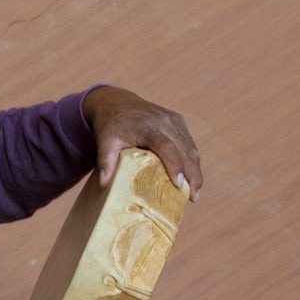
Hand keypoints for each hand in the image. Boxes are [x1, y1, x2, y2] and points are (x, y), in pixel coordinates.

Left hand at [83, 85, 202, 200]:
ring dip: (196, 170)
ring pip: (190, 147)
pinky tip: (193, 177)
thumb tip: (105, 184)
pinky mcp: (177, 120)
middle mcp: (162, 121)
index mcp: (145, 126)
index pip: (164, 146)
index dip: (174, 164)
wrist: (116, 102)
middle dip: (192, 174)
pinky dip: (193, 160)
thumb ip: (105, 162)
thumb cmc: (110, 126)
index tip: (179, 183)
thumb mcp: (104, 142)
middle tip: (193, 197)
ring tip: (195, 192)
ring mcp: (172, 119)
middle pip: (183, 148)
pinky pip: (188, 142)